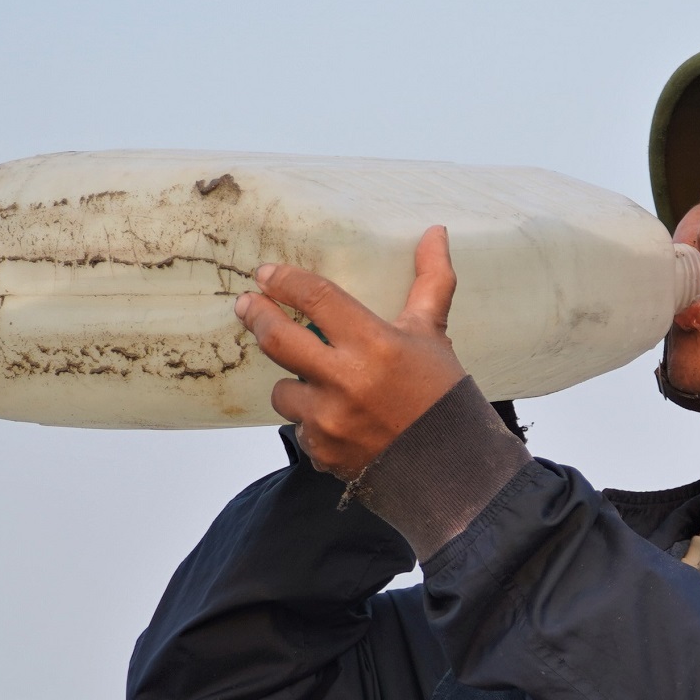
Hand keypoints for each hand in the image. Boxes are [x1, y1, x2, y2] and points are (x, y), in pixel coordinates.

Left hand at [236, 227, 465, 478]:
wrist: (452, 468)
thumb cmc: (442, 395)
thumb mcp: (433, 335)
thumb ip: (430, 282)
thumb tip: (436, 232)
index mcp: (375, 344)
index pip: (315, 297)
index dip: (285, 282)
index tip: (268, 275)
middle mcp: (347, 380)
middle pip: (278, 339)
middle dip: (257, 317)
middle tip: (246, 305)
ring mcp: (330, 420)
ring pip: (283, 390)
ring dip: (295, 384)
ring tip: (319, 386)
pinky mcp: (323, 451)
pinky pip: (299, 429)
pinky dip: (313, 423)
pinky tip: (340, 423)